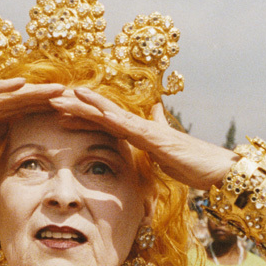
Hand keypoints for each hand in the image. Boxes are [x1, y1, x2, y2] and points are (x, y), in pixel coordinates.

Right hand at [0, 79, 64, 149]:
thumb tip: (8, 139)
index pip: (22, 114)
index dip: (46, 114)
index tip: (70, 117)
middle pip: (24, 100)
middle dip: (50, 102)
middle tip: (78, 100)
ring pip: (11, 92)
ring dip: (36, 90)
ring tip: (61, 88)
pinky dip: (3, 86)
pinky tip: (23, 83)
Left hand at [46, 87, 237, 188]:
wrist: (216, 169)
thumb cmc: (193, 163)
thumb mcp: (167, 152)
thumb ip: (159, 132)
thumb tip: (156, 114)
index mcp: (138, 132)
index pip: (104, 122)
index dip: (82, 116)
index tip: (61, 113)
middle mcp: (139, 126)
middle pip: (101, 113)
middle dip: (75, 106)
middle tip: (50, 99)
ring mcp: (145, 129)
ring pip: (109, 113)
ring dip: (85, 105)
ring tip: (63, 97)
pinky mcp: (152, 136)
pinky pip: (126, 124)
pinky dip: (109, 116)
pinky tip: (94, 110)